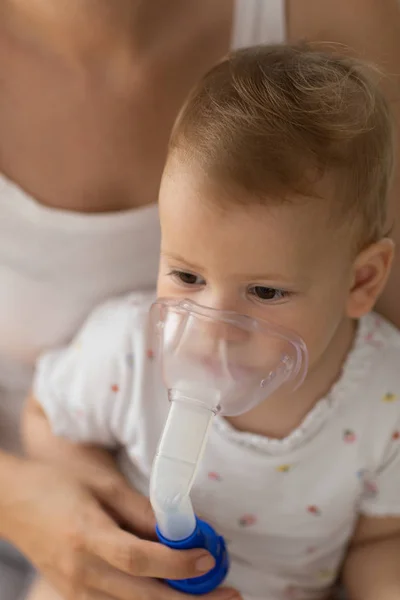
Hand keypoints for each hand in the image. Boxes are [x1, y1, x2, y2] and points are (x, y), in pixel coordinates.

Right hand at [5, 459, 239, 599]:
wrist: (11, 503)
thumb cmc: (56, 483)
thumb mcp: (102, 485)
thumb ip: (141, 509)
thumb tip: (181, 527)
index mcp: (86, 537)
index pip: (139, 560)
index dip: (177, 563)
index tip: (209, 559)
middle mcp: (80, 573)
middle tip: (229, 593)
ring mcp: (74, 591)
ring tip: (209, 594)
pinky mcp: (73, 595)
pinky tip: (171, 593)